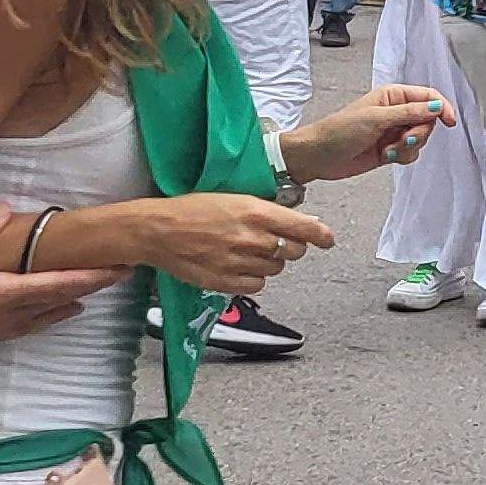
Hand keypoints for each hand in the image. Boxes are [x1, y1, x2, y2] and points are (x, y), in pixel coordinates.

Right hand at [0, 209, 110, 367]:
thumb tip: (3, 207)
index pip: (58, 285)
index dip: (92, 277)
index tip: (119, 269)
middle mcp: (3, 317)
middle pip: (59, 303)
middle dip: (91, 289)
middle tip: (118, 275)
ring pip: (43, 319)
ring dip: (68, 305)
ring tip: (89, 294)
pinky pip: (24, 328)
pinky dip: (44, 317)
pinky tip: (46, 312)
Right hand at [124, 192, 334, 292]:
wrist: (158, 230)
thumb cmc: (194, 209)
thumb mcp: (234, 198)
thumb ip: (266, 211)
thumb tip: (298, 221)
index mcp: (255, 212)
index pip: (302, 227)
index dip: (321, 235)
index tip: (327, 240)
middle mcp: (251, 238)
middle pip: (293, 251)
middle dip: (290, 247)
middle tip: (276, 242)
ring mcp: (239, 262)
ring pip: (275, 269)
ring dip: (269, 263)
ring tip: (247, 252)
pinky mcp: (225, 282)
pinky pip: (257, 286)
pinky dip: (253, 279)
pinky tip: (239, 267)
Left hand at [278, 85, 453, 181]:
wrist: (319, 156)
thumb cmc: (340, 130)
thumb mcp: (377, 118)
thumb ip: (409, 112)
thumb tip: (437, 107)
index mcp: (393, 96)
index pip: (428, 97)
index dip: (442, 108)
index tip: (449, 122)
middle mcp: (397, 112)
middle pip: (427, 121)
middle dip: (419, 134)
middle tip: (403, 140)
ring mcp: (394, 132)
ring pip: (420, 139)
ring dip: (408, 148)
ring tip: (387, 151)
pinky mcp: (390, 150)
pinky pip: (410, 154)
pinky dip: (402, 157)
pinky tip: (385, 157)